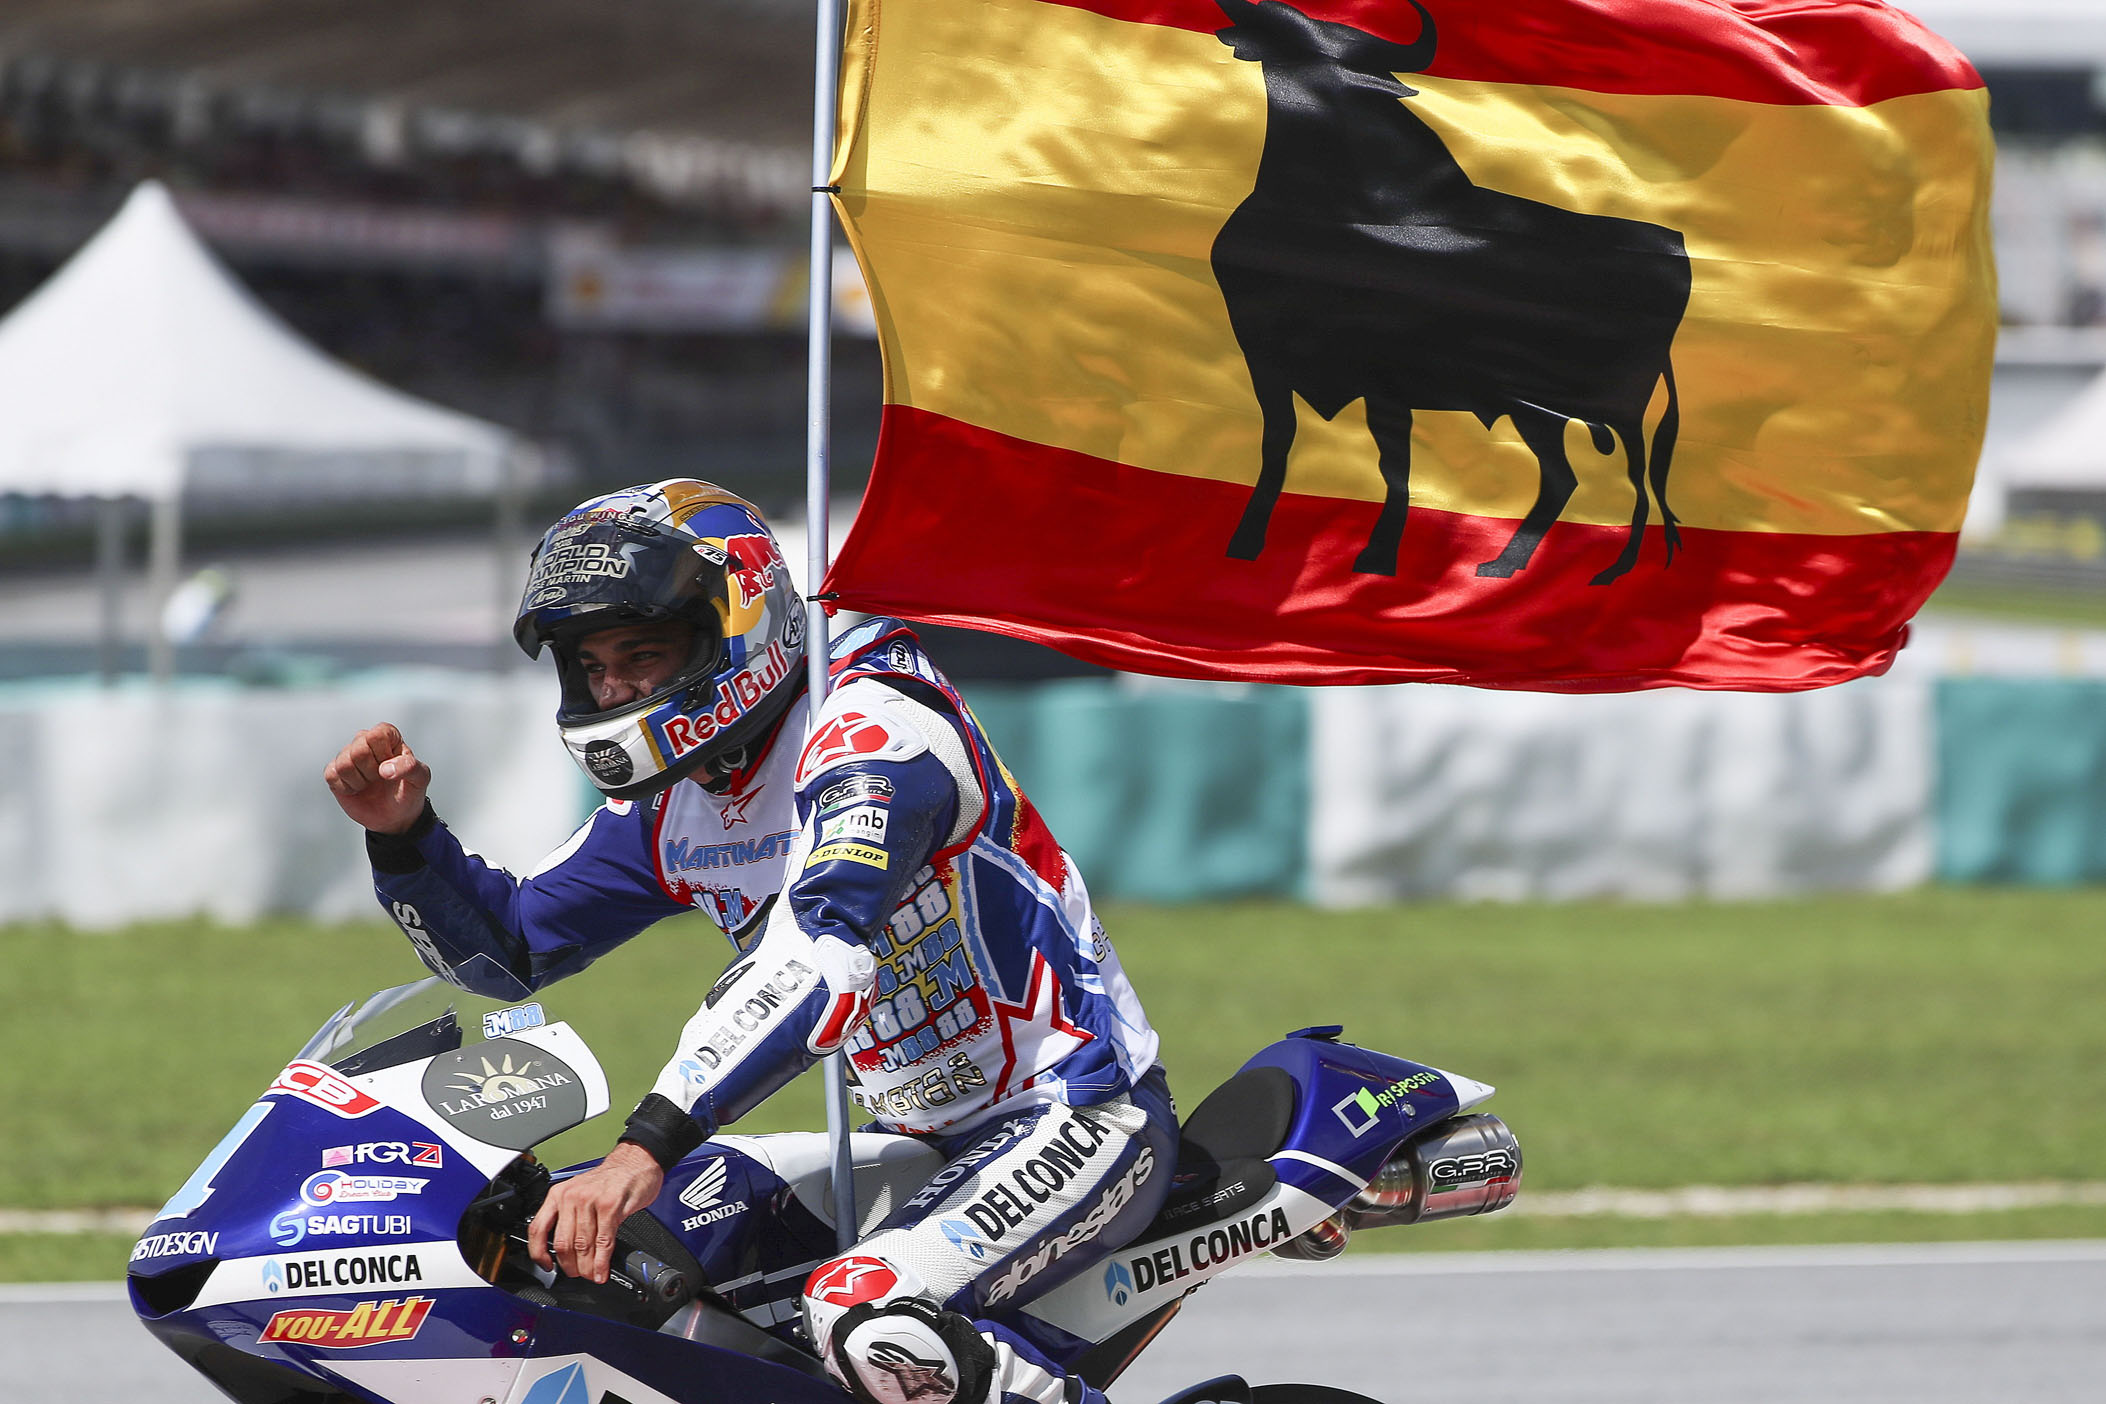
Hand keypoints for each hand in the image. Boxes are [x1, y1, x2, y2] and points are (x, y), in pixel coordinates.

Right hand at [323, 724, 430, 833]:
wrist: (395, 817)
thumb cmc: (409, 791)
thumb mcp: (420, 779)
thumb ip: (410, 767)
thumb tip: (384, 769)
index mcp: (388, 736)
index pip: (377, 734)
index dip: (383, 754)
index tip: (392, 765)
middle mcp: (364, 741)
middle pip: (358, 750)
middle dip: (371, 771)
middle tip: (380, 778)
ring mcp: (347, 756)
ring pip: (344, 764)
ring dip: (359, 781)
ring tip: (369, 783)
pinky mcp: (334, 772)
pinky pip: (331, 776)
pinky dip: (346, 788)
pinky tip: (356, 790)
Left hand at [527, 1142, 664, 1282]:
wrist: (636, 1161)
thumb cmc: (610, 1179)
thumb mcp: (579, 1192)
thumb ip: (569, 1216)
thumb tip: (563, 1249)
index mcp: (559, 1194)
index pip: (538, 1229)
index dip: (539, 1254)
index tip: (547, 1266)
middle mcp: (572, 1197)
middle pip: (563, 1243)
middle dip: (570, 1266)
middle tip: (577, 1274)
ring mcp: (591, 1201)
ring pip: (583, 1245)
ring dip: (588, 1267)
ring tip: (592, 1276)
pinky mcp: (611, 1206)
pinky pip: (603, 1241)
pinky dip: (602, 1262)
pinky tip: (603, 1271)